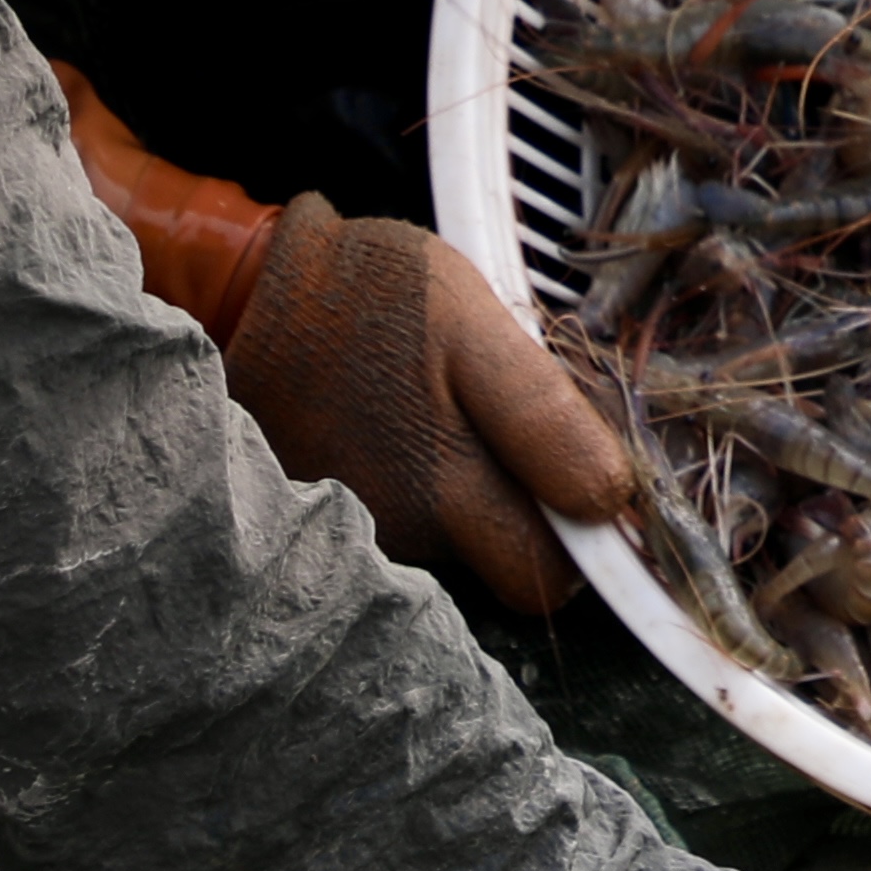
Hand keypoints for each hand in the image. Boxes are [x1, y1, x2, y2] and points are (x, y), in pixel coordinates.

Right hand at [219, 192, 639, 611]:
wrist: (260, 294)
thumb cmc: (379, 297)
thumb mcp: (475, 326)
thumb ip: (545, 419)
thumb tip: (610, 497)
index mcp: (447, 489)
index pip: (549, 576)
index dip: (584, 529)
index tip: (592, 468)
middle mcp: (408, 533)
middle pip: (511, 572)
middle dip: (542, 522)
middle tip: (541, 445)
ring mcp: (369, 534)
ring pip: (466, 547)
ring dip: (482, 497)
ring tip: (462, 417)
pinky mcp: (338, 523)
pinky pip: (419, 526)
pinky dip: (434, 488)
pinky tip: (419, 431)